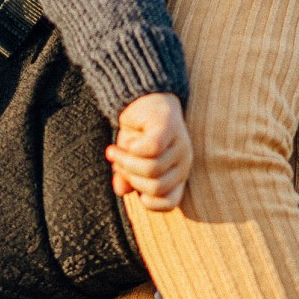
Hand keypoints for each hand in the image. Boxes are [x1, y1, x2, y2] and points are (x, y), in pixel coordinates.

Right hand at [105, 92, 191, 210]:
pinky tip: (127, 138)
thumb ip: (127, 177)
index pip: (170, 203)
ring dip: (125, 161)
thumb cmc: (139, 132)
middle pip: (154, 187)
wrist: (143, 96)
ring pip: (151, 169)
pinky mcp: (169, 127)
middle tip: (117, 160)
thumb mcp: (129, 159)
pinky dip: (132, 147)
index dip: (146, 200)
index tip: (130, 183)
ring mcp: (180, 144)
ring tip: (114, 149)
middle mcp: (184, 162)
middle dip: (130, 177)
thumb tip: (121, 191)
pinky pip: (150, 149)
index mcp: (178, 174)